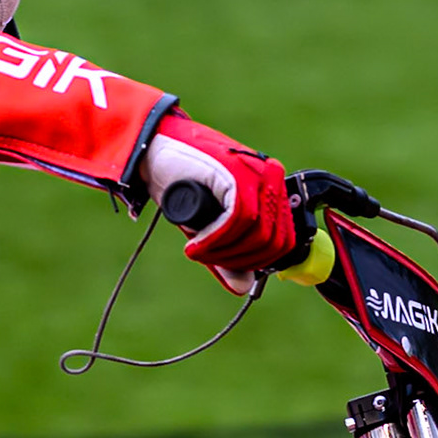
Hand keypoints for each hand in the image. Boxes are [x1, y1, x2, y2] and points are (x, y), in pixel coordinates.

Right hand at [137, 111, 295, 293]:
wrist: (152, 150)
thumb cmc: (180, 183)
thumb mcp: (209, 226)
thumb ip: (227, 253)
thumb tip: (244, 287)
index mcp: (271, 188)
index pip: (285, 239)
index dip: (258, 263)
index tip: (230, 266)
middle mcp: (270, 178)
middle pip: (274, 240)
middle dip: (241, 261)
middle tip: (208, 259)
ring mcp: (256, 173)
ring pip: (258, 233)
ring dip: (224, 252)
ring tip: (197, 250)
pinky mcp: (236, 173)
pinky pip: (238, 219)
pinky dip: (215, 240)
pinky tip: (195, 245)